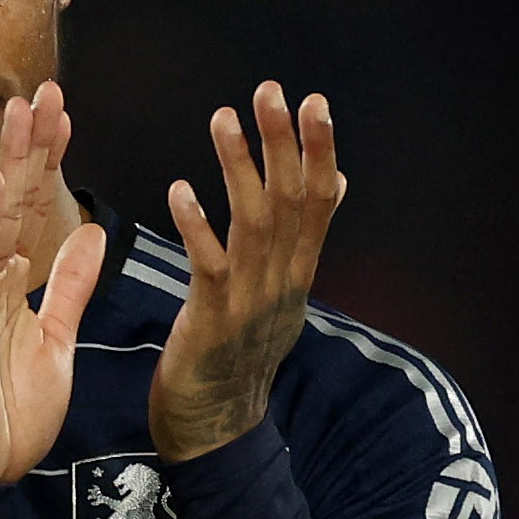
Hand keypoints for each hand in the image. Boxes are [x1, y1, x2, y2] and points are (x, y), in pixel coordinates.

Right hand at [0, 84, 108, 484]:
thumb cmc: (9, 410)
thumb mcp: (55, 337)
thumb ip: (68, 285)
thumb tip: (89, 233)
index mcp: (8, 281)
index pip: (33, 208)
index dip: (49, 160)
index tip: (65, 112)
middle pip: (12, 199)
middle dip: (29, 144)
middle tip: (45, 88)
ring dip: (7, 163)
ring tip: (20, 111)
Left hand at [150, 81, 346, 462]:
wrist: (217, 428)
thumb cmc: (239, 352)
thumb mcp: (282, 291)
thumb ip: (305, 237)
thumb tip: (336, 181)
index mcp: (297, 272)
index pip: (317, 201)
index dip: (318, 151)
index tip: (314, 101)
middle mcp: (282, 281)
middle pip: (289, 202)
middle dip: (282, 143)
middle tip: (271, 91)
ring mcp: (251, 302)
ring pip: (253, 224)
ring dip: (238, 168)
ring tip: (222, 118)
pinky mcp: (213, 322)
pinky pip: (209, 267)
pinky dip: (198, 228)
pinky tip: (181, 191)